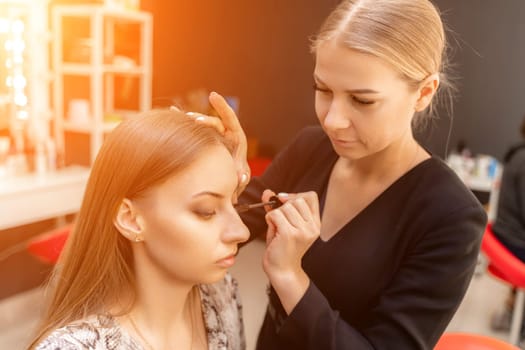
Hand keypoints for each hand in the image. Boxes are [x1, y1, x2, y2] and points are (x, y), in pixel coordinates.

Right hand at [185, 92, 249, 195]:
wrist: (232, 178)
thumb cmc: (239, 175)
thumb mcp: (242, 176)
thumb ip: (242, 176)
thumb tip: (242, 178)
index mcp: (236, 137)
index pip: (230, 118)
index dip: (222, 106)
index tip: (212, 95)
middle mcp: (225, 132)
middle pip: (214, 121)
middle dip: (204, 119)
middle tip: (194, 120)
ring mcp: (214, 134)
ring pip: (202, 123)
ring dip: (193, 119)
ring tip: (183, 118)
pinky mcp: (205, 138)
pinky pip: (194, 128)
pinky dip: (185, 120)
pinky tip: (173, 111)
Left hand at [262, 190, 320, 312]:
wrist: (282, 271)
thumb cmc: (282, 248)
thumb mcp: (283, 224)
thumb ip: (277, 207)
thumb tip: (267, 192)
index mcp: (315, 223)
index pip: (310, 196)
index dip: (295, 195)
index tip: (285, 203)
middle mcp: (312, 227)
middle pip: (296, 200)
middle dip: (283, 206)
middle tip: (280, 221)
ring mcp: (302, 231)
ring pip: (284, 207)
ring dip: (275, 215)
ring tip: (277, 228)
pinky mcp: (290, 234)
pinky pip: (275, 215)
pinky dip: (270, 220)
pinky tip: (273, 230)